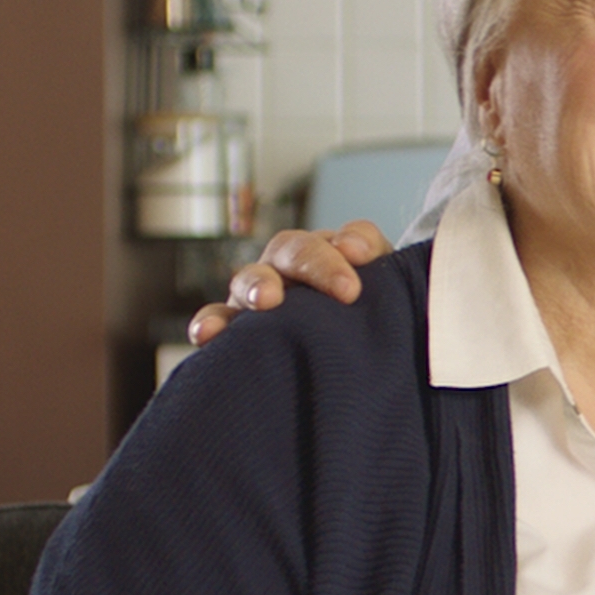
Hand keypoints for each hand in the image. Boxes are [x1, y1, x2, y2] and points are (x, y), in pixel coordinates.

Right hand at [184, 221, 390, 345]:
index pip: (341, 240)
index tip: (362, 257)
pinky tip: (208, 335)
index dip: (352, 243)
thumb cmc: (365, 318)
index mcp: (331, 253)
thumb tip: (359, 251)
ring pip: (251, 278)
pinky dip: (210, 324)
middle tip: (340, 289)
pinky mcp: (237, 327)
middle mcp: (290, 268)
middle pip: (292, 250)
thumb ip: (384, 269)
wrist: (347, 354)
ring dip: (258, 285)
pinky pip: (217, 320)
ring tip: (267, 301)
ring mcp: (259, 295)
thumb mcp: (386, 292)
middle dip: (312, 263)